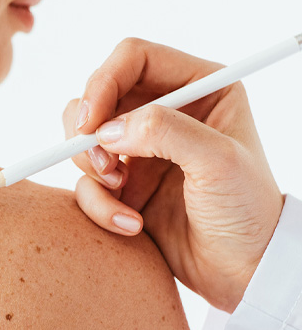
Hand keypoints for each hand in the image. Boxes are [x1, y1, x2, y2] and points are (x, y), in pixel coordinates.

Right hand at [64, 38, 283, 312]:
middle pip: (98, 96)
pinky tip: (129, 224)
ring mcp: (140, 151)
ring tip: (119, 192)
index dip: (103, 82)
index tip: (90, 122)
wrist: (240, 269)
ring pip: (84, 139)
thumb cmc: (245, 211)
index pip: (133, 59)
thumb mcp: (218, 162)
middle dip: (88, 130)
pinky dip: (98, 204)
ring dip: (90, 167)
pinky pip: (87, 184)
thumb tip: (106, 129)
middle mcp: (163, 114)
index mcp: (197, 89)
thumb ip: (165, 132)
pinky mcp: (124, 185)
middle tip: (103, 164)